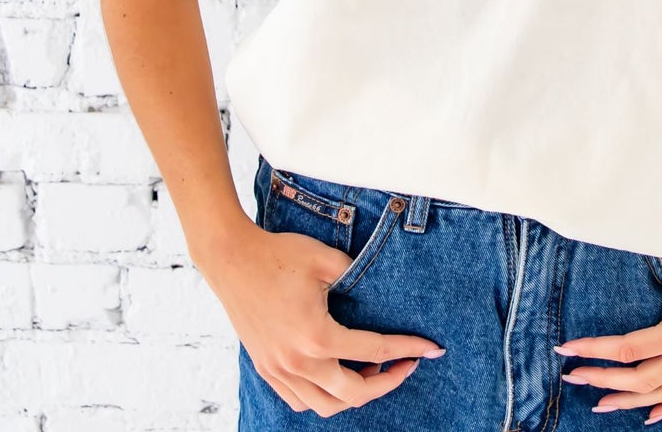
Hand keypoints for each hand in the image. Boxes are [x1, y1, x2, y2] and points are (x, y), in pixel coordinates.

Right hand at [191, 211, 446, 416]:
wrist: (231, 259)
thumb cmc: (277, 255)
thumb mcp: (325, 259)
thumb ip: (356, 274)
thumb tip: (379, 286)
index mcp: (317, 336)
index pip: (374, 352)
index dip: (407, 350)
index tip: (430, 349)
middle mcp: (298, 362)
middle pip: (354, 394)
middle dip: (387, 383)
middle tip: (406, 365)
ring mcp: (279, 370)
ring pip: (326, 406)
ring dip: (355, 394)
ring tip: (373, 371)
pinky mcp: (266, 368)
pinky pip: (301, 401)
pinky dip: (324, 398)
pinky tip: (336, 377)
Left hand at [552, 206, 661, 423]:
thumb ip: (642, 260)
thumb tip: (602, 248)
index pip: (630, 350)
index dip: (595, 352)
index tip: (566, 349)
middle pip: (644, 380)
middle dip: (605, 381)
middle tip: (572, 376)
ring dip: (633, 400)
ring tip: (601, 403)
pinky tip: (652, 414)